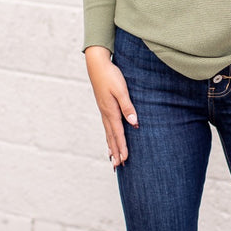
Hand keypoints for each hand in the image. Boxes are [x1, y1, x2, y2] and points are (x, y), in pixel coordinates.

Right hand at [84, 46, 137, 166]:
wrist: (97, 64)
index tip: (125, 160)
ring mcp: (104, 111)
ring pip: (108, 133)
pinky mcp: (104, 107)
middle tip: (118, 167)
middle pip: (112, 137)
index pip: (118, 133)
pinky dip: (108, 136)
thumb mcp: (121, 90)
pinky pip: (107, 126)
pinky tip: (110, 140)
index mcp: (111, 111)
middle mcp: (106, 114)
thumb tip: (134, 123)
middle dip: (116, 152)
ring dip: (111, 146)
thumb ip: (128, 107)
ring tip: (113, 159)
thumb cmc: (110, 75)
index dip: (122, 147)